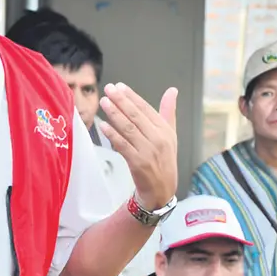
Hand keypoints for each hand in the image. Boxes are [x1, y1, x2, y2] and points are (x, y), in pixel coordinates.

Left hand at [98, 83, 177, 209]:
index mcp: (164, 130)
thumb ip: (168, 111)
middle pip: (136, 116)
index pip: (146, 108)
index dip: (132, 96)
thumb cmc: (164, 159)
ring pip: (128, 128)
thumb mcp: (170, 134)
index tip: (120, 86)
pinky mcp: (138, 162)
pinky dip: (113, 134)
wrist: (162, 188)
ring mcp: (148, 151)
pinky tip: (103, 125)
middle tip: (109, 89)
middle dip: (121, 101)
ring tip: (104, 102)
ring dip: (114, 114)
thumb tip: (172, 90)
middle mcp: (158, 138)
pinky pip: (123, 145)